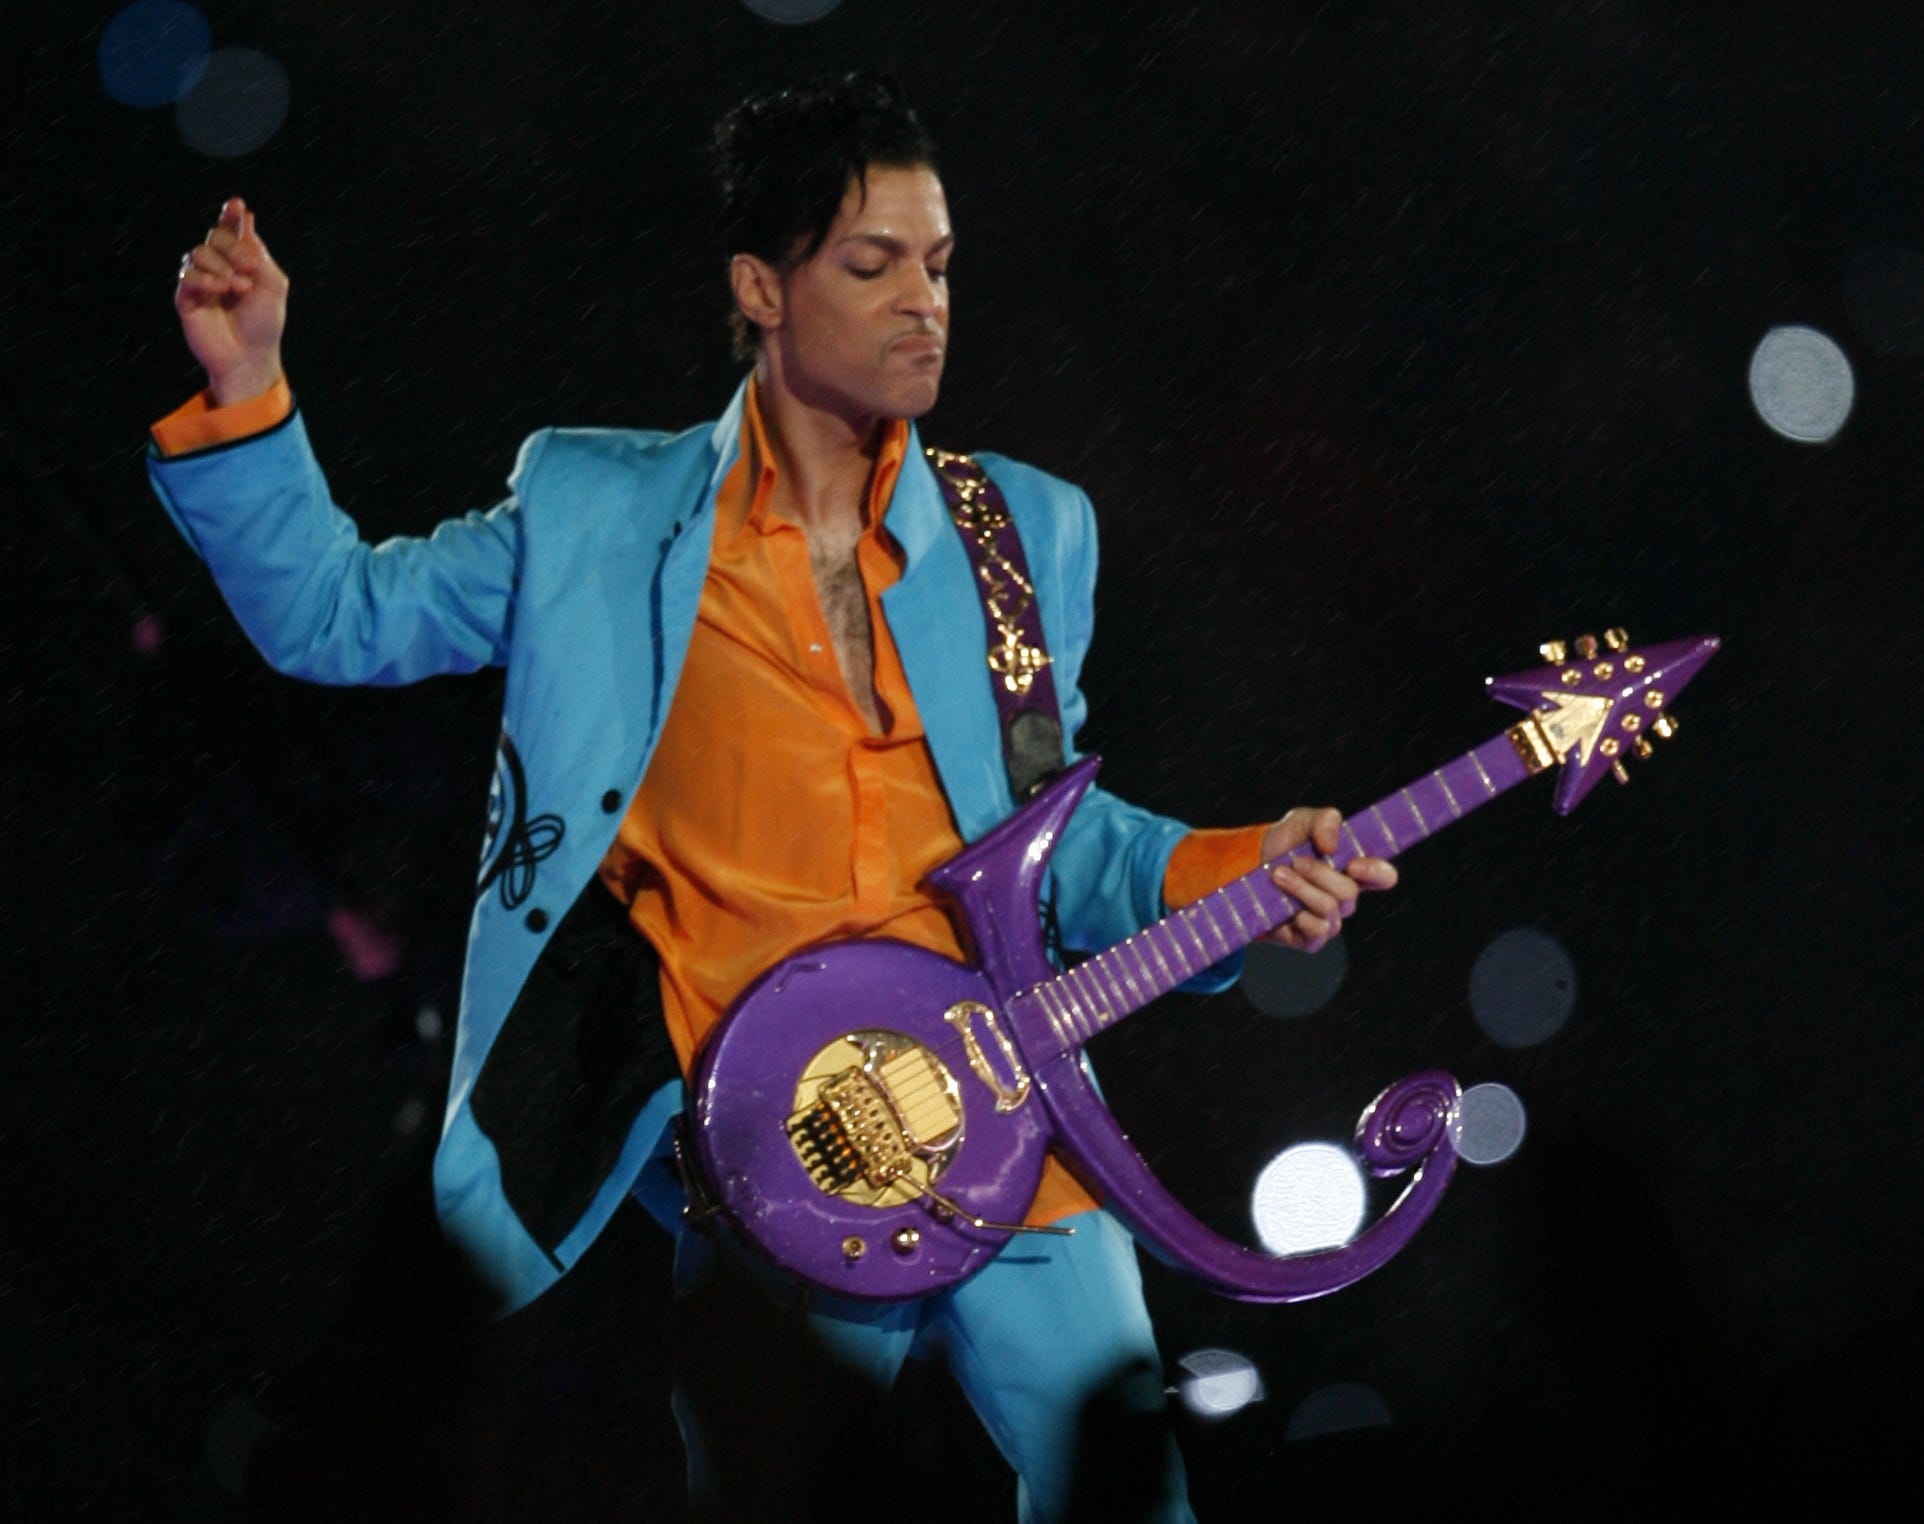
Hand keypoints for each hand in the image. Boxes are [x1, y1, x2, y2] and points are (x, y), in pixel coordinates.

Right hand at [174, 197, 288, 404]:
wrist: (251, 356)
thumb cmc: (264, 323)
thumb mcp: (272, 285)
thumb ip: (259, 252)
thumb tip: (246, 218)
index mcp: (240, 261)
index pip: (231, 230)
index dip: (231, 215)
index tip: (237, 205)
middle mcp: (218, 266)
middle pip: (215, 236)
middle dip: (233, 247)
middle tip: (250, 266)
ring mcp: (200, 281)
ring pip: (199, 253)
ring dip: (221, 266)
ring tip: (239, 287)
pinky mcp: (186, 297)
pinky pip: (188, 275)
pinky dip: (206, 278)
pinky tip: (221, 288)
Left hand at [1258, 807, 1397, 952]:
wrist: (1249, 867)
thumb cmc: (1285, 844)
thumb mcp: (1301, 821)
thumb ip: (1323, 820)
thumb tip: (1331, 845)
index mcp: (1353, 869)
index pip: (1383, 876)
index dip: (1376, 872)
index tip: (1353, 863)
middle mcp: (1345, 898)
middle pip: (1349, 893)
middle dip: (1319, 874)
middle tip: (1296, 860)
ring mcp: (1329, 919)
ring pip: (1328, 909)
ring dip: (1301, 889)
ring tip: (1278, 874)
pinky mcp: (1310, 938)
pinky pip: (1316, 931)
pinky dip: (1298, 915)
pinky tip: (1282, 903)